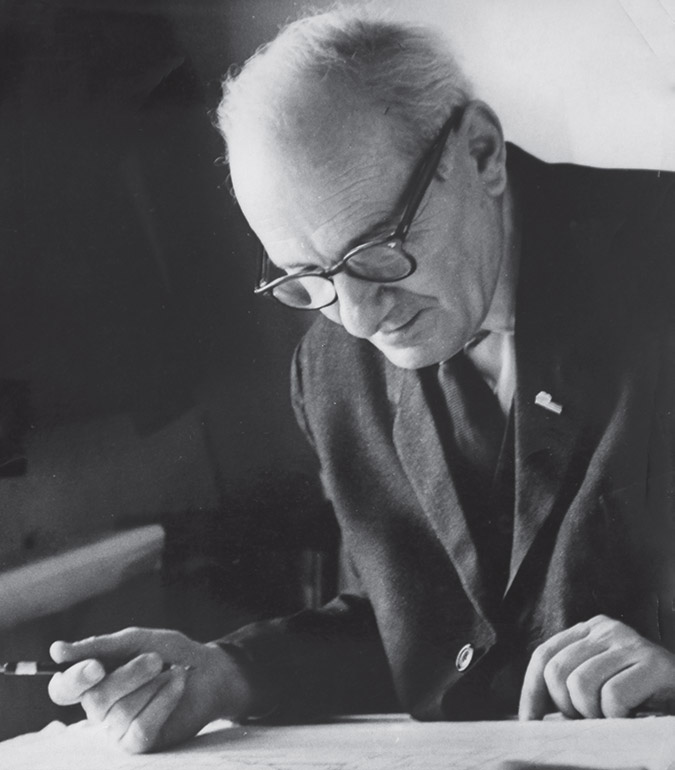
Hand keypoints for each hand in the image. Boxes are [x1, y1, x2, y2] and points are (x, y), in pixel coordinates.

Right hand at [48, 628, 259, 752]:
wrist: (210, 671)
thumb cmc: (172, 654)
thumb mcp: (139, 641)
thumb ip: (101, 646)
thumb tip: (56, 652)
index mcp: (94, 680)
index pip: (63, 689)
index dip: (74, 679)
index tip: (96, 666)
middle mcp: (101, 708)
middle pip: (95, 700)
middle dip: (129, 675)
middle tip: (156, 659)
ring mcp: (118, 729)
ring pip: (120, 713)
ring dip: (152, 685)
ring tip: (172, 671)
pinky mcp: (140, 743)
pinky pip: (140, 728)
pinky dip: (162, 701)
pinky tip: (178, 685)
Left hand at [518, 615, 674, 719]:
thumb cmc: (640, 697)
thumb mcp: (600, 681)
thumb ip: (570, 684)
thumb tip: (530, 715)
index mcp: (589, 629)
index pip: (543, 655)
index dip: (531, 691)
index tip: (530, 722)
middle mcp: (607, 629)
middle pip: (557, 670)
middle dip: (566, 706)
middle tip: (588, 719)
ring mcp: (631, 643)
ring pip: (581, 685)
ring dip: (593, 713)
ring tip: (610, 718)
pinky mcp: (654, 664)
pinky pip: (613, 696)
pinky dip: (616, 716)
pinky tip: (630, 717)